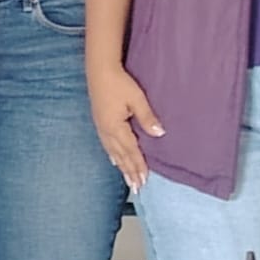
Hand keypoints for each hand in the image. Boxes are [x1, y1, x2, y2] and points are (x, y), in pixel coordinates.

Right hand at [88, 66, 163, 192]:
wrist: (99, 71)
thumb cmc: (119, 83)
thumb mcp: (137, 99)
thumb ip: (147, 117)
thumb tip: (159, 134)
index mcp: (116, 127)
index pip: (131, 151)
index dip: (138, 166)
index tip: (144, 180)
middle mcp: (107, 131)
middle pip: (121, 156)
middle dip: (130, 172)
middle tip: (137, 187)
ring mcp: (101, 128)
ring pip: (113, 153)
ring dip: (121, 167)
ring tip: (128, 180)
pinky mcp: (99, 122)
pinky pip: (107, 145)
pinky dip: (112, 156)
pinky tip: (114, 160)